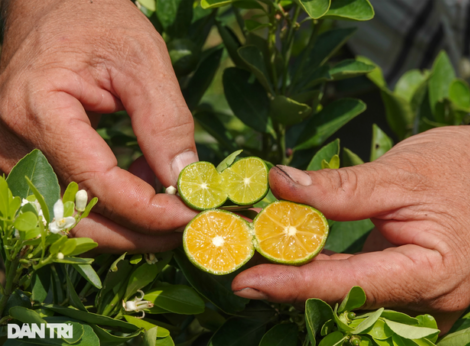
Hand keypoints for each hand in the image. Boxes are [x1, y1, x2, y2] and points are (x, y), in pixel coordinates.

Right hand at [0, 0, 197, 251]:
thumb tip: (185, 182)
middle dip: (137, 232)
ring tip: (167, 201)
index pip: (96, 182)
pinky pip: (67, 199)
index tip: (190, 216)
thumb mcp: (144, 63)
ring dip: (124, 222)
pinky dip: (108, 204)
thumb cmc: (97, 20)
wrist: (55, 6)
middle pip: (77, 215)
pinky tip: (140, 181)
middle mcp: (10, 140)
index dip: (147, 210)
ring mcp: (10, 153)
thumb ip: (165, 124)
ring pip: (70, 216)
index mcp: (37, 109)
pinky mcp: (22, 158)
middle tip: (184, 228)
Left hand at [232, 118, 469, 331]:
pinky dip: (324, 273)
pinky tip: (291, 259)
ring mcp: (421, 301)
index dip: (294, 284)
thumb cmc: (461, 167)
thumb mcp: (398, 173)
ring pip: (350, 299)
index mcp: (435, 274)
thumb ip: (338, 188)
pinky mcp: (409, 290)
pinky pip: (360, 289)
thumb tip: (279, 184)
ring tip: (255, 258)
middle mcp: (429, 301)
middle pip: (346, 299)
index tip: (247, 281)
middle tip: (238, 265)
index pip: (350, 285)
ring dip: (303, 278)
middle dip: (290, 283)